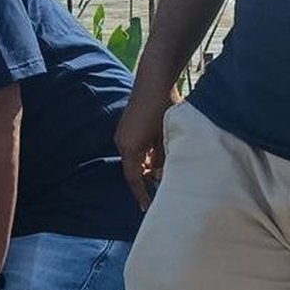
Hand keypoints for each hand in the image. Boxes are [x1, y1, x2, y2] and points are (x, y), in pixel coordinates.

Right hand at [115, 84, 178, 210]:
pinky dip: (146, 157)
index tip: (148, 208)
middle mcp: (122, 142)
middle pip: (133, 169)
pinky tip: (160, 158)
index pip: (133, 178)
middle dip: (145, 181)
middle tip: (159, 195)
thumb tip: (162, 176)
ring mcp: (124, 133)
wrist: (155, 80)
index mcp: (129, 147)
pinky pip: (136, 148)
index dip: (141, 194)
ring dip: (147, 168)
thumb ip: (163, 159)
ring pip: (135, 159)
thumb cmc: (162, 108)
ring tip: (163, 177)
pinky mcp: (129, 127)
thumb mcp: (167, 138)